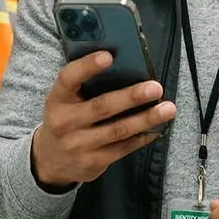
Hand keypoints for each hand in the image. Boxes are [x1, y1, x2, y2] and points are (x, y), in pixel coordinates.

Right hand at [30, 51, 175, 189]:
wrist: (51, 160)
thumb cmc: (65, 119)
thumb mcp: (64, 100)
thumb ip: (84, 84)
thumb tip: (123, 63)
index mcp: (57, 99)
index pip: (68, 78)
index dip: (87, 66)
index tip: (109, 55)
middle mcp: (65, 123)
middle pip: (102, 107)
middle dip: (131, 97)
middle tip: (155, 87)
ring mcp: (79, 145)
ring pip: (118, 130)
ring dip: (146, 119)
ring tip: (167, 109)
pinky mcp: (93, 162)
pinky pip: (123, 148)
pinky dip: (143, 136)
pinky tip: (157, 127)